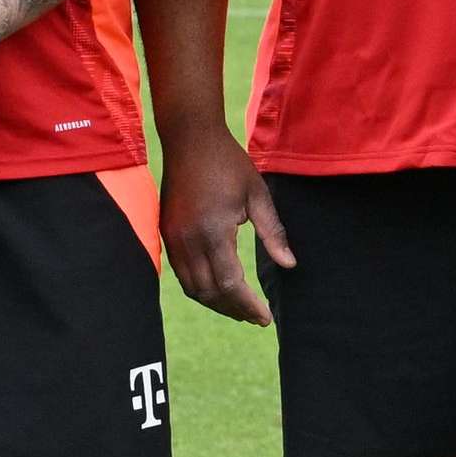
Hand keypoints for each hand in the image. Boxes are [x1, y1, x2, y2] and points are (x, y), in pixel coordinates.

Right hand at [157, 118, 293, 324]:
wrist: (189, 138)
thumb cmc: (228, 162)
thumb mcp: (258, 194)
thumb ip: (273, 233)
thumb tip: (289, 265)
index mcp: (213, 231)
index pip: (229, 284)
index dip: (248, 305)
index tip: (265, 317)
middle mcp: (188, 240)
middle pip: (209, 293)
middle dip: (233, 310)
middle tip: (256, 318)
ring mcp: (173, 237)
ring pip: (192, 287)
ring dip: (215, 302)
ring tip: (239, 308)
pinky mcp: (166, 232)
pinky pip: (181, 273)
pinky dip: (199, 288)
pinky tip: (217, 287)